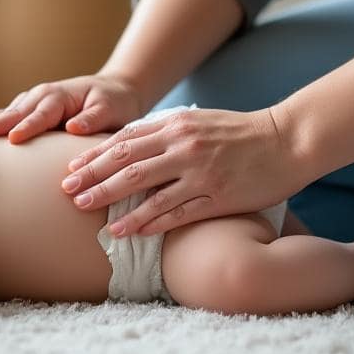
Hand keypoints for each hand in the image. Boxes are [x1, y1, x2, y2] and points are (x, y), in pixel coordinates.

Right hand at [0, 73, 142, 143]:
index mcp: (60, 97)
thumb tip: (73, 127)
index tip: (13, 138)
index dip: (27, 127)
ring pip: (4, 113)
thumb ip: (94, 119)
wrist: (113, 91)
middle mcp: (40, 97)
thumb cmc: (115, 104)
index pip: (41, 116)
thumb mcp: (112, 110)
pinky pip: (4, 116)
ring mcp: (31, 102)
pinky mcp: (27, 111)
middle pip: (14, 113)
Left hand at [61, 106, 301, 236]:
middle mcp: (184, 146)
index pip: (125, 141)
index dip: (94, 157)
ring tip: (90, 214)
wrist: (287, 140)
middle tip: (67, 194)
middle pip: (127, 164)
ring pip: (147, 190)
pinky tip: (131, 230)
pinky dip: (151, 221)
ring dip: (114, 204)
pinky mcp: (218, 195)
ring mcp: (201, 172)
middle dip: (93, 179)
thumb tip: (130, 144)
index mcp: (176, 125)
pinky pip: (177, 212)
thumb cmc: (240, 133)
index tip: (70, 170)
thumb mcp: (198, 122)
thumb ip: (166, 133)